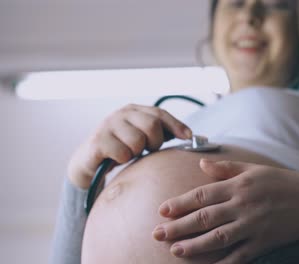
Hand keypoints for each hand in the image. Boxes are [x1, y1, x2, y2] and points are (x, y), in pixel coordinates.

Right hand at [67, 104, 191, 188]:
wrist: (88, 161)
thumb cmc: (121, 148)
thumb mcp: (141, 138)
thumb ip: (161, 134)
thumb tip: (192, 136)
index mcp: (134, 110)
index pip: (160, 114)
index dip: (176, 125)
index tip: (189, 136)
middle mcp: (122, 113)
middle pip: (152, 126)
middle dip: (154, 142)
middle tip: (146, 150)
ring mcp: (108, 125)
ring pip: (138, 141)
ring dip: (136, 153)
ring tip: (128, 153)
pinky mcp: (98, 140)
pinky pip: (123, 153)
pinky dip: (123, 159)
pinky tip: (116, 158)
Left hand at [153, 159, 298, 262]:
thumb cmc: (279, 181)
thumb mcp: (252, 169)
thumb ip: (225, 168)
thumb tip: (200, 163)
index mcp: (238, 186)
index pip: (203, 195)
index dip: (180, 203)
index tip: (162, 211)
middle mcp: (242, 205)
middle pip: (205, 218)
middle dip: (179, 227)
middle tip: (157, 234)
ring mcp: (253, 225)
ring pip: (218, 238)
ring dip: (195, 246)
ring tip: (175, 250)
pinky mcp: (263, 242)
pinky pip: (240, 256)